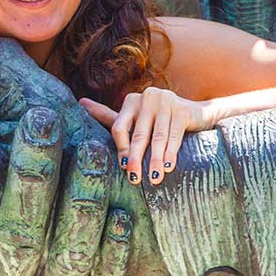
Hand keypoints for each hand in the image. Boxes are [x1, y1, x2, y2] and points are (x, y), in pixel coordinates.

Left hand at [79, 88, 208, 186]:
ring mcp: (166, 101)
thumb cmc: (158, 120)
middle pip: (138, 134)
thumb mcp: (134, 119)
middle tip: (134, 178)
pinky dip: (171, 153)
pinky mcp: (182, 109)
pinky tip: (169, 167)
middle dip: (136, 158)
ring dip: (155, 160)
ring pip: (158, 137)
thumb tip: (80, 103)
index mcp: (131, 101)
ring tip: (153, 178)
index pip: (119, 126)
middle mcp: (147, 97)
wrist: (195, 114)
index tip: (123, 167)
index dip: (121, 148)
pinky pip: (174, 135)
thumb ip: (109, 116)